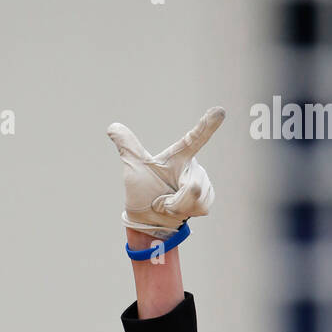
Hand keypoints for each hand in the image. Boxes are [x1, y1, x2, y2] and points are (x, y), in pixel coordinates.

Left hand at [107, 107, 224, 238]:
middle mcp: (193, 167)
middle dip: (176, 201)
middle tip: (162, 201)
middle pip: (194, 186)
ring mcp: (202, 182)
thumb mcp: (133, 168)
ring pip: (197, 198)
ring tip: (169, 205)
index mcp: (179, 156)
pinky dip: (186, 213)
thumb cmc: (141, 193)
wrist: (148, 221)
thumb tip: (112, 126)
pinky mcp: (206, 199)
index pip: (195, 138)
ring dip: (178, 208)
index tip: (220, 110)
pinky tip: (179, 211)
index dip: (207, 125)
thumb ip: (127, 146)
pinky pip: (202, 207)